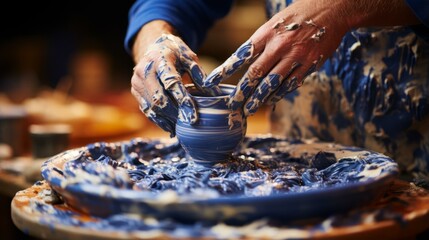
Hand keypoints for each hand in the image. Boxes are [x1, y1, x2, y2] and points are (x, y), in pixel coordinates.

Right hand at [131, 22, 220, 136]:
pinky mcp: (135, 92)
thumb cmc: (175, 53)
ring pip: (152, 107)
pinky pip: (147, 109)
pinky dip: (159, 120)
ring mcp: (137, 82)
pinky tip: (171, 127)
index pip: (171, 82)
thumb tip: (214, 94)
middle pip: (158, 98)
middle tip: (188, 124)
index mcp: (160, 59)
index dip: (182, 99)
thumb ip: (199, 75)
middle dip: (174, 113)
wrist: (153, 48)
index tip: (193, 114)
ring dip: (167, 120)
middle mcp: (144, 70)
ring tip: (181, 128)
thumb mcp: (189, 58)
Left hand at [204, 0, 348, 115]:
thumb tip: (245, 64)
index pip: (241, 55)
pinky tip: (271, 101)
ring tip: (249, 109)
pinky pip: (291, 84)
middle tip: (233, 105)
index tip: (211, 81)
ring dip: (259, 98)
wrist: (331, 9)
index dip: (225, 70)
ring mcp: (295, 56)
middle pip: (255, 73)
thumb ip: (260, 43)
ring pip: (272, 83)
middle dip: (242, 92)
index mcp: (266, 33)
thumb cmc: (298, 16)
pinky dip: (279, 94)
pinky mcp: (309, 64)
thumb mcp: (273, 24)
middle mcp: (279, 45)